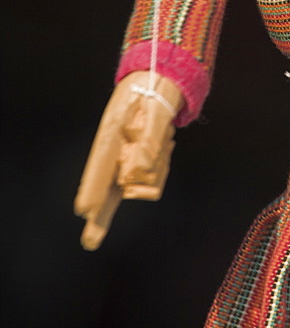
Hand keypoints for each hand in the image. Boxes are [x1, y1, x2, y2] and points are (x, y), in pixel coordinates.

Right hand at [74, 72, 183, 249]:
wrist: (157, 85)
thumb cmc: (151, 95)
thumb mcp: (155, 110)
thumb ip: (150, 138)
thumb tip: (140, 170)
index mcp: (111, 134)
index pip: (99, 163)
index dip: (93, 187)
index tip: (85, 208)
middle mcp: (115, 151)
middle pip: (107, 187)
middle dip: (101, 215)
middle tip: (90, 242)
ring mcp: (126, 159)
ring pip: (143, 180)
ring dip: (159, 165)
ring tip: (165, 140)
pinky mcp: (137, 165)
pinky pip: (155, 178)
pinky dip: (163, 165)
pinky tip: (165, 146)